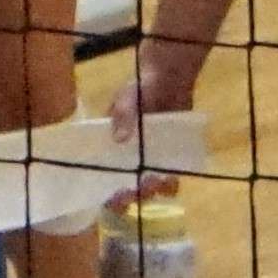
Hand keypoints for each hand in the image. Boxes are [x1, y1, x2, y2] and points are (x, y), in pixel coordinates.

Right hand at [106, 53, 197, 199]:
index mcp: (112, 146)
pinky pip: (169, 176)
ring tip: (159, 182)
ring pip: (149, 186)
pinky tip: (172, 179)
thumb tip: (119, 138)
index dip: (107, 191)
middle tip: (141, 186)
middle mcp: (129, 158)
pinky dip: (171, 182)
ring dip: (153, 190)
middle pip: (127, 187)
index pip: (104, 176)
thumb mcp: (128, 98)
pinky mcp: (169, 156)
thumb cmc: (141, 88)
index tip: (114, 196)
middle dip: (133, 194)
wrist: (168, 81)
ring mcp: (150, 159)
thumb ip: (123, 115)